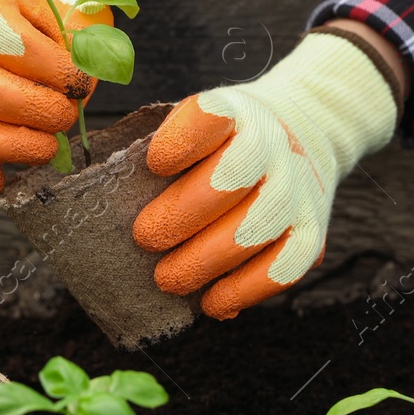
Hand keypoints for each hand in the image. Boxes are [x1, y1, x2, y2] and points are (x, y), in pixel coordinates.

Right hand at [0, 0, 109, 197]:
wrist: (35, 24)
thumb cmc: (56, 20)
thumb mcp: (75, 11)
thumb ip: (83, 41)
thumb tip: (80, 82)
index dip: (39, 59)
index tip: (75, 77)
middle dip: (28, 107)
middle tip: (66, 114)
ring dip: (9, 145)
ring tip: (49, 145)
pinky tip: (2, 178)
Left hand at [132, 30, 400, 318]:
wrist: (302, 130)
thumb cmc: (222, 140)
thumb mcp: (196, 123)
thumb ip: (155, 148)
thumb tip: (100, 195)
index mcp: (234, 112)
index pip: (211, 116)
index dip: (183, 141)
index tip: (154, 163)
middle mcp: (272, 145)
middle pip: (231, 178)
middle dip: (180, 214)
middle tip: (144, 238)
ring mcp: (297, 188)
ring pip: (257, 227)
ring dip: (205, 259)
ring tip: (166, 279)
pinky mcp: (313, 229)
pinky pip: (286, 266)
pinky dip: (246, 289)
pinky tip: (212, 302)